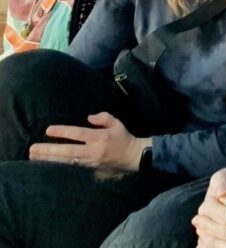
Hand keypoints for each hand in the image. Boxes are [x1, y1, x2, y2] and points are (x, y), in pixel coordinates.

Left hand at [28, 112, 148, 171]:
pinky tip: (46, 165)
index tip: (49, 130)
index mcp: (100, 137)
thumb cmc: (122, 137)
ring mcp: (90, 162)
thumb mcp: (117, 123)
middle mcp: (93, 151)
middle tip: (33, 148)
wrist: (131, 156)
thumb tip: (88, 118)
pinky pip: (70, 168)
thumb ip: (103, 118)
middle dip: (49, 150)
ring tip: (34, 157)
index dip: (63, 132)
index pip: (78, 134)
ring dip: (48, 160)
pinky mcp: (88, 170)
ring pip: (66, 162)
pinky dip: (57, 166)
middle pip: (68, 151)